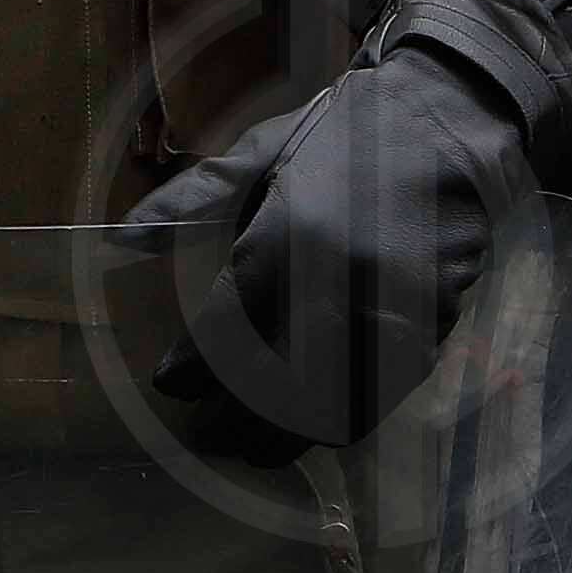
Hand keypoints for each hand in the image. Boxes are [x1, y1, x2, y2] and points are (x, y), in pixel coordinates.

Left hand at [129, 0, 571, 455]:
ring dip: (285, 437)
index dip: (191, 371)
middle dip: (231, 422)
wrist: (447, 123)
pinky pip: (378, 397)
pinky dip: (342, 421)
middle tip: (207, 438)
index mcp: (284, 241)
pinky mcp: (430, 329)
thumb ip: (193, 200)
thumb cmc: (343, 134)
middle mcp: (333, 289)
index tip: (171, 387)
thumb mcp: (260, 152)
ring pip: (325, 408)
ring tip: (254, 449)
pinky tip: (317, 427)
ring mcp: (387, 316)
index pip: (222, 334)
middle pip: (268, 387)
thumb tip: (124, 239)